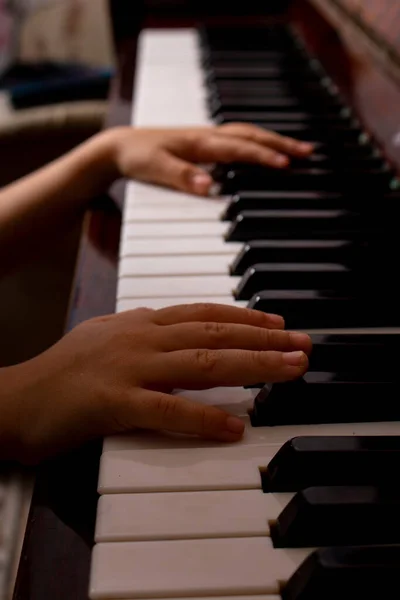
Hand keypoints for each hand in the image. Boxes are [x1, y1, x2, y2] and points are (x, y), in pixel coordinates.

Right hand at [3, 304, 310, 463]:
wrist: (15, 397)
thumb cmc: (61, 372)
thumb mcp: (106, 337)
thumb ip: (144, 330)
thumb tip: (178, 328)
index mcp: (139, 322)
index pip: (202, 313)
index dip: (244, 316)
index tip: (278, 324)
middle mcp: (140, 338)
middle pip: (214, 333)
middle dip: (263, 338)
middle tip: (303, 345)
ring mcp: (128, 367)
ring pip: (203, 362)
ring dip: (252, 365)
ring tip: (290, 370)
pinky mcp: (114, 402)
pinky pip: (168, 410)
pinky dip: (205, 418)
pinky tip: (236, 426)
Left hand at [107, 123, 312, 194]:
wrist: (119, 147)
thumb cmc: (137, 157)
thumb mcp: (155, 169)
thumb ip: (182, 178)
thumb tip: (210, 187)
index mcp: (198, 142)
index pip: (238, 148)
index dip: (263, 155)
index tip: (286, 164)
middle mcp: (207, 136)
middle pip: (251, 135)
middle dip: (281, 143)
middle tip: (309, 153)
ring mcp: (207, 137)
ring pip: (248, 134)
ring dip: (274, 139)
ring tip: (299, 150)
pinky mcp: (205, 142)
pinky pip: (239, 138)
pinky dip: (259, 141)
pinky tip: (267, 150)